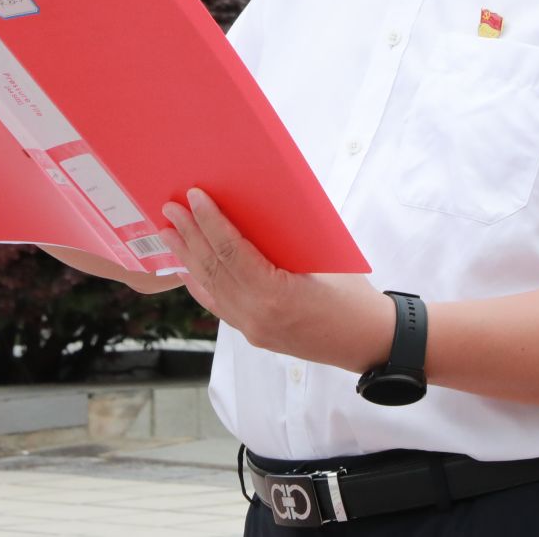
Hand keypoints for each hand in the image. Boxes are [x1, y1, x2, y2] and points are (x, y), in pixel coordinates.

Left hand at [159, 187, 389, 373]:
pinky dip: (201, 286)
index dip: (210, 221)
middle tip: (170, 208)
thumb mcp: (320, 260)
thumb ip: (282, 244)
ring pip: (211, 288)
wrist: (369, 342)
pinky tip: (186, 270)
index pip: (231, 251)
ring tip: (170, 232)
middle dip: (190, 234)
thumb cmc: (353, 296)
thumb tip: (252, 212)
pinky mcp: (255, 335)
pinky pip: (219, 307)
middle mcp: (255, 315)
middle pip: (214, 268)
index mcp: (274, 294)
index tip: (194, 196)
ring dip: (188, 257)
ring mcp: (252, 329)